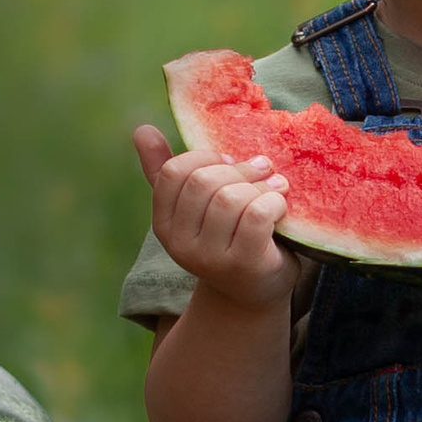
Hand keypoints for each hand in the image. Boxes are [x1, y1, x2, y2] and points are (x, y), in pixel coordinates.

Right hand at [133, 124, 297, 313]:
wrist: (253, 292)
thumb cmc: (226, 238)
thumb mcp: (194, 208)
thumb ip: (165, 171)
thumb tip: (141, 130)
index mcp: (164, 224)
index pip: (174, 173)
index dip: (205, 158)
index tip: (229, 162)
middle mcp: (180, 245)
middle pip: (204, 183)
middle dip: (240, 170)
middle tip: (263, 169)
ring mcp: (210, 259)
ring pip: (231, 198)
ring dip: (262, 186)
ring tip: (277, 187)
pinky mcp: (243, 265)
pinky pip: (257, 216)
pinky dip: (274, 203)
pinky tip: (281, 206)